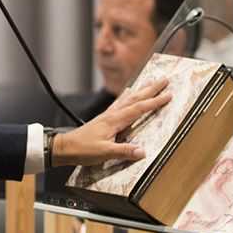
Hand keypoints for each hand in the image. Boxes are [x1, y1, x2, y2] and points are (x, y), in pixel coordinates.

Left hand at [50, 79, 170, 166]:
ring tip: (150, 82)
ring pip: (128, 98)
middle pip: (135, 98)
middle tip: (164, 80)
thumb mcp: (103, 153)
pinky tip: (129, 92)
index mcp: (114, 120)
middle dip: (151, 89)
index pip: (139, 108)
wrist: (65, 148)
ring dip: (141, 90)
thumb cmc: (82, 150)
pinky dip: (127, 96)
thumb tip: (142, 151)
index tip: (168, 94)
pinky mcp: (104, 119)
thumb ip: (123, 152)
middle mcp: (112, 114)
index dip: (154, 101)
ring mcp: (108, 115)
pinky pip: (120, 103)